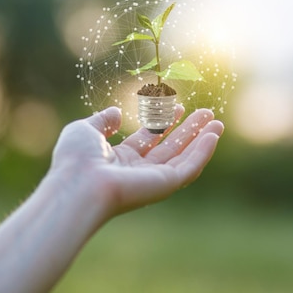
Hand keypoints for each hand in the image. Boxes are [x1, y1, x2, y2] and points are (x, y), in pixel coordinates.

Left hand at [49, 105, 223, 216]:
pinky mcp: (164, 185)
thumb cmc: (75, 159)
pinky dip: (203, 152)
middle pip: (170, 147)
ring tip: (217, 122)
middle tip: (206, 113)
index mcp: (119, 160)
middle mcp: (138, 171)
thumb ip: (102, 120)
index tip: (176, 107)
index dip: (163, 122)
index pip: (147, 139)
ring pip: (183, 157)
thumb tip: (117, 112)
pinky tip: (213, 136)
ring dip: (201, 139)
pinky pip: (189, 167)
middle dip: (188, 130)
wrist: (78, 185)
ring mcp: (152, 179)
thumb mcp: (84, 130)